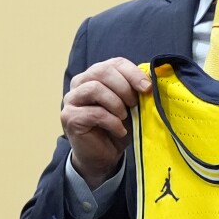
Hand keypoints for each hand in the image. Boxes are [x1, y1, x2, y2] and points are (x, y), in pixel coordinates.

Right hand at [61, 57, 149, 186]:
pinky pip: (94, 112)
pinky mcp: (69, 117)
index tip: (147, 87)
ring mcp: (71, 99)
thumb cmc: (118, 126)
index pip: (114, 63)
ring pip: (95, 88)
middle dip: (124, 87)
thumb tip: (149, 81)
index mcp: (96, 74)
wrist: (104, 155)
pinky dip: (112, 121)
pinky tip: (119, 130)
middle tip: (134, 104)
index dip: (132, 73)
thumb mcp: (131, 105)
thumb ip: (136, 90)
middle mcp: (80, 82)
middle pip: (102, 71)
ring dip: (116, 103)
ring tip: (124, 116)